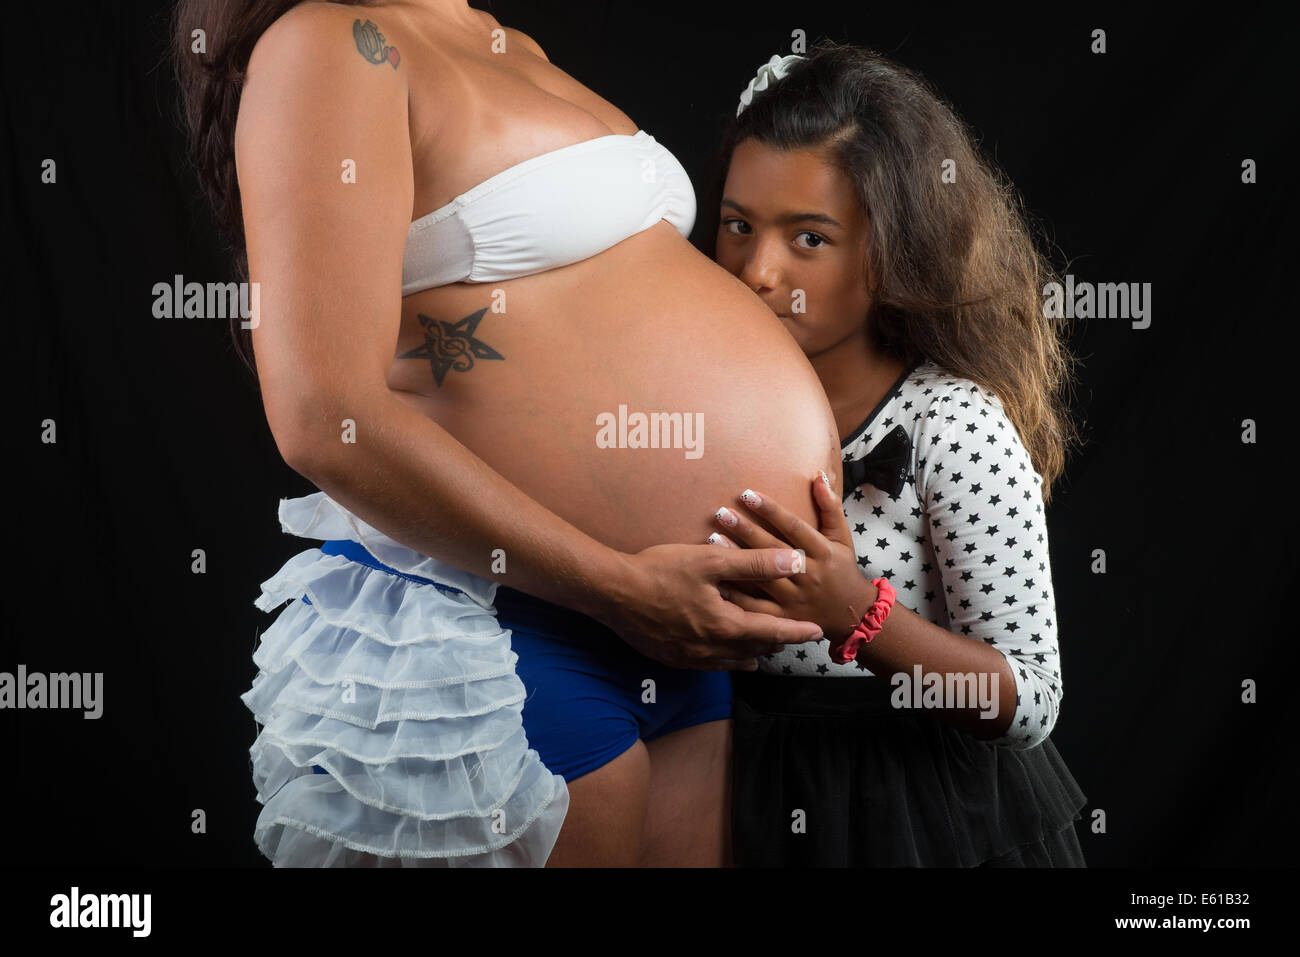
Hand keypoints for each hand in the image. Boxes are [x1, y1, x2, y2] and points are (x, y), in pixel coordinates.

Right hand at [593, 542, 825, 670]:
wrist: (612, 592)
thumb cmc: (660, 571)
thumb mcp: (711, 561)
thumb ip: (755, 563)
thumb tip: (795, 560)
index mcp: (724, 625)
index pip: (772, 631)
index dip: (796, 632)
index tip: (816, 632)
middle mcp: (710, 649)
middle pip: (754, 650)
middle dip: (776, 643)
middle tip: (792, 637)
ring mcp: (689, 657)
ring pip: (732, 661)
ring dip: (752, 653)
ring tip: (765, 649)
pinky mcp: (671, 659)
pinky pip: (709, 665)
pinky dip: (726, 659)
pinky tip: (724, 654)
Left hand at [710, 472, 879, 644]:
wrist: (852, 615)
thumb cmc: (842, 569)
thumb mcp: (842, 537)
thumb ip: (830, 507)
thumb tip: (817, 476)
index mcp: (823, 552)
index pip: (793, 527)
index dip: (771, 510)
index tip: (747, 494)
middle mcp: (809, 575)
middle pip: (773, 550)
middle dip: (746, 530)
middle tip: (721, 513)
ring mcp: (796, 598)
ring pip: (762, 577)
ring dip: (736, 558)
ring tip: (712, 539)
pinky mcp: (784, 618)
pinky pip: (757, 608)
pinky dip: (736, 595)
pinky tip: (716, 579)